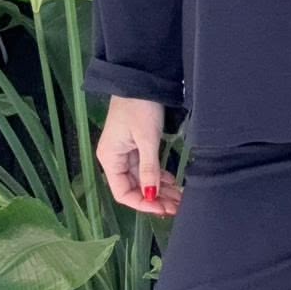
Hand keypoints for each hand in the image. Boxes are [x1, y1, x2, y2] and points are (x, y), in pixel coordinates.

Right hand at [95, 96, 182, 215]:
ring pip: (144, 179)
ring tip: (180, 198)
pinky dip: (160, 176)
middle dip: (156, 199)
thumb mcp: (146, 139)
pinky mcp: (136, 145)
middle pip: (134, 188)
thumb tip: (151, 196)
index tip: (163, 209)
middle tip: (178, 206)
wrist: (140, 80)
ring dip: (161, 189)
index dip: (142, 204)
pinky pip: (147, 168)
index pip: (123, 193)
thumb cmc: (140, 107)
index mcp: (110, 159)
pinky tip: (174, 183)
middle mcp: (115, 159)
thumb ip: (149, 169)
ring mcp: (126, 152)